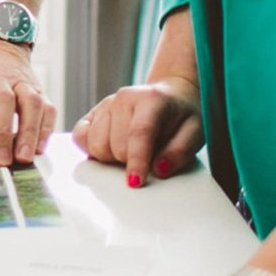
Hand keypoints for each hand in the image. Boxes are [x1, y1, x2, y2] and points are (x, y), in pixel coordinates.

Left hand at [0, 29, 54, 165]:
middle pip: (2, 101)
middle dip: (2, 132)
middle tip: (0, 161)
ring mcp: (19, 79)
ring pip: (30, 102)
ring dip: (29, 130)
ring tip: (24, 158)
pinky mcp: (36, 85)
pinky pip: (47, 104)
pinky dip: (46, 126)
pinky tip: (40, 147)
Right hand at [71, 78, 203, 186]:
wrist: (171, 93)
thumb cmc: (182, 116)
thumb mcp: (195, 132)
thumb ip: (180, 151)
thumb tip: (159, 169)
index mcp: (151, 100)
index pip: (139, 132)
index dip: (136, 160)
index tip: (135, 182)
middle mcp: (124, 98)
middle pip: (115, 145)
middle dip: (128, 162)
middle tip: (144, 160)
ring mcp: (107, 103)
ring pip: (96, 144)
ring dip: (111, 158)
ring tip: (129, 153)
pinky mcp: (94, 111)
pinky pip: (80, 137)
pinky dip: (91, 149)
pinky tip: (109, 150)